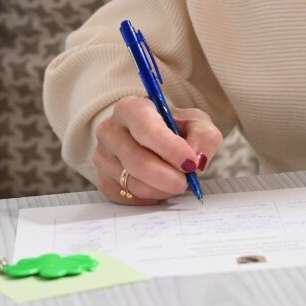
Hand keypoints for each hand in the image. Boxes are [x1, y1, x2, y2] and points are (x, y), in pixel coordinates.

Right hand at [92, 95, 222, 204]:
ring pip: (132, 183)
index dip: (170, 149)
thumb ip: (203, 136)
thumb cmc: (173, 128)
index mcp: (130, 108)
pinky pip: (128, 197)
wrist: (151, 138)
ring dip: (161, 189)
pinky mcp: (102, 180)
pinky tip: (160, 188)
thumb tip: (197, 158)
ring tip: (177, 183)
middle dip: (167, 177)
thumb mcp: (195, 123)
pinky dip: (150, 197)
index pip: (146, 130)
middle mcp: (109, 131)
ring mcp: (102, 157)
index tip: (190, 164)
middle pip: (137, 161)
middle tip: (187, 182)